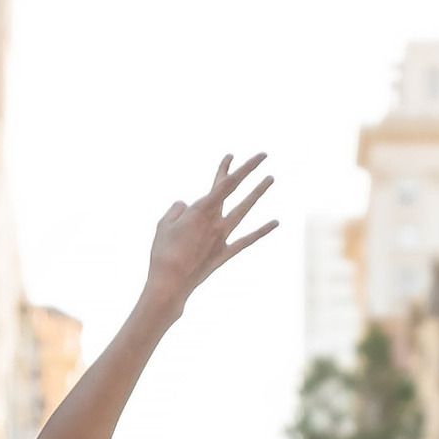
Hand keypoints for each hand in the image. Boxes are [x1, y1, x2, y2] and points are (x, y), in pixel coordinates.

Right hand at [143, 153, 276, 315]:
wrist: (170, 283)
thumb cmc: (162, 253)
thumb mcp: (163, 225)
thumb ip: (176, 210)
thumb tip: (185, 206)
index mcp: (200, 211)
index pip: (223, 184)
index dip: (232, 168)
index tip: (235, 154)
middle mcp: (216, 221)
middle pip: (233, 190)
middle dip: (247, 171)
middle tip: (263, 155)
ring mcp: (222, 238)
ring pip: (244, 210)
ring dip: (258, 193)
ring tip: (271, 179)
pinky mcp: (224, 253)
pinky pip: (247, 239)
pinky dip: (262, 231)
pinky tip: (276, 222)